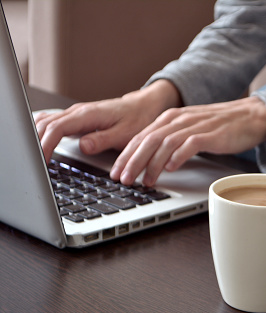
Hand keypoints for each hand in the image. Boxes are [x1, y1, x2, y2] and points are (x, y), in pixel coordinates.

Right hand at [34, 80, 180, 163]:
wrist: (142, 106)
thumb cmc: (137, 119)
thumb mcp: (125, 134)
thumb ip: (103, 140)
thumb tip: (84, 146)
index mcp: (88, 115)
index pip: (57, 128)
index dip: (45, 145)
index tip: (42, 161)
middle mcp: (78, 111)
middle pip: (45, 124)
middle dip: (35, 143)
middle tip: (34, 165)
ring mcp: (75, 114)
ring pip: (45, 122)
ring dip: (36, 137)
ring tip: (33, 158)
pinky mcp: (75, 118)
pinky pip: (52, 123)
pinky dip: (42, 133)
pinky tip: (39, 144)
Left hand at [110, 96, 265, 185]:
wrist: (249, 117)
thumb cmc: (219, 126)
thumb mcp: (188, 130)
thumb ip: (170, 141)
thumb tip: (151, 162)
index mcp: (170, 118)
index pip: (141, 137)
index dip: (126, 155)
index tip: (116, 172)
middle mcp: (179, 119)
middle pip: (148, 140)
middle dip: (132, 161)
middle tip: (123, 179)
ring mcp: (194, 125)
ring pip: (165, 144)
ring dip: (152, 164)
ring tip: (145, 181)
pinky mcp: (210, 134)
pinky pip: (190, 145)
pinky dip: (178, 156)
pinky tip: (172, 168)